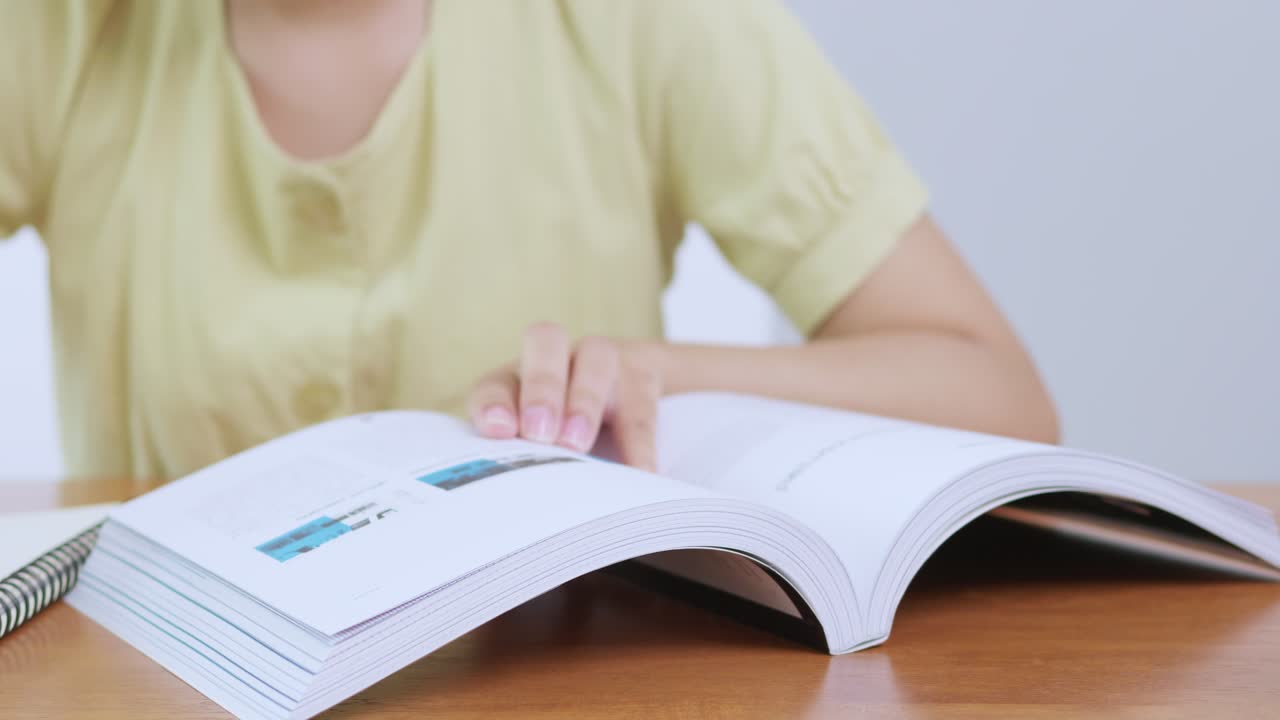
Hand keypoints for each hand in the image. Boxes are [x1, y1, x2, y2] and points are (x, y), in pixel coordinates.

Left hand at [466, 323, 663, 470]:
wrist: (629, 395)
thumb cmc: (566, 430)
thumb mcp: (540, 444)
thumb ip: (524, 458)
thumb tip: (519, 499)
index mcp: (519, 377)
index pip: (497, 383)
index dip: (494, 404)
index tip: (499, 431)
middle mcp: (559, 356)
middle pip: (545, 343)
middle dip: (541, 388)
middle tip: (540, 433)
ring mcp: (603, 359)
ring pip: (595, 360)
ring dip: (584, 402)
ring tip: (577, 445)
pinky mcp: (643, 375)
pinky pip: (641, 406)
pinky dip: (639, 444)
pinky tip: (640, 473)